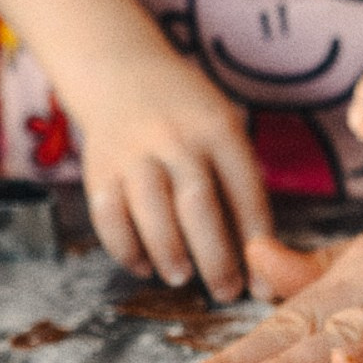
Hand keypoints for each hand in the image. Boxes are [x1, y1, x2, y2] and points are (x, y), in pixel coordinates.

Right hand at [66, 46, 274, 302]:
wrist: (121, 70)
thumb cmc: (189, 116)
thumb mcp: (224, 132)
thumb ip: (237, 187)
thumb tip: (259, 261)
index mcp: (219, 130)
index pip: (246, 192)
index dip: (257, 244)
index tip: (263, 284)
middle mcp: (176, 139)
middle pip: (198, 206)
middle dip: (215, 258)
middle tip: (226, 292)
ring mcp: (134, 153)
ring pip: (151, 211)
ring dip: (169, 253)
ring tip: (181, 278)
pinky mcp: (99, 168)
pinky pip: (109, 216)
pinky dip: (125, 248)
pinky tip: (143, 265)